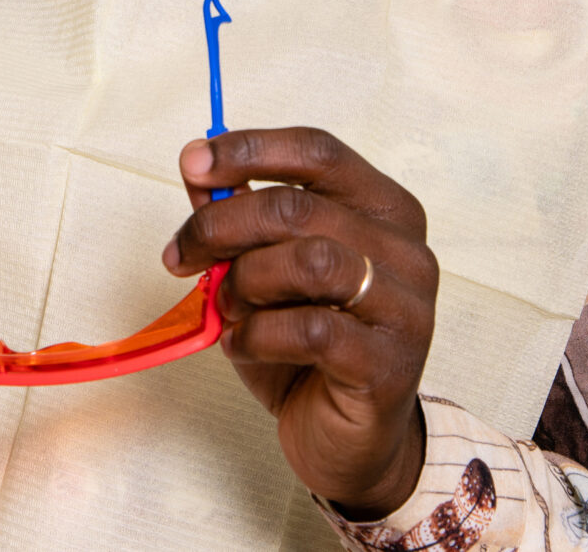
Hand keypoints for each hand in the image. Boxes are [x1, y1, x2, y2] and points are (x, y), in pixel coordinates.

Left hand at [162, 129, 437, 518]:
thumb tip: (197, 169)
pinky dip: (258, 334)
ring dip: (245, 281)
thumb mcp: (263, 270)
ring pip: (310, 262)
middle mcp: (406, 251)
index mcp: (383, 209)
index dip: (249, 150)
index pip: (318, 152)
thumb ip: (238, 218)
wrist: (346, 438)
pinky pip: (311, 329)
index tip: (192, 163)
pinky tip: (242, 345)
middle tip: (180, 254)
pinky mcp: (390, 366)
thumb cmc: (305, 345)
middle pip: (299, 207)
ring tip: (223, 305)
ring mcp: (407, 309)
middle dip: (221, 226)